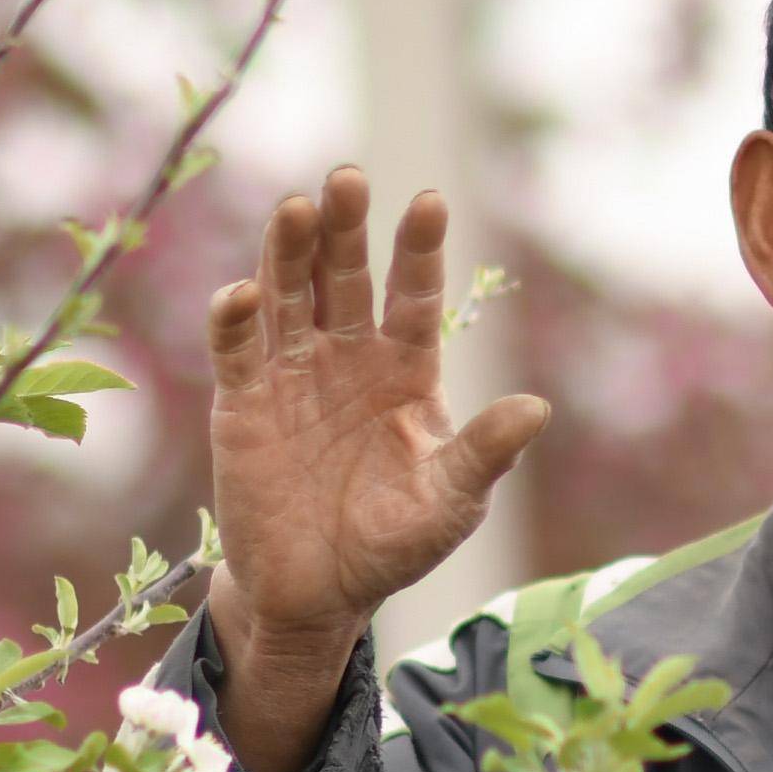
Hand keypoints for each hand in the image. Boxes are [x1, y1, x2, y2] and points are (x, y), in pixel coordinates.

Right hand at [204, 168, 551, 771]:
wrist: (318, 593)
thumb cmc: (391, 543)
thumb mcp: (450, 504)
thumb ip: (484, 455)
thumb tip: (537, 409)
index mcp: (405, 368)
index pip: (413, 294)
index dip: (418, 249)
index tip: (430, 200)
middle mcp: (346, 356)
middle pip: (344, 276)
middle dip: (345, 229)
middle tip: (347, 178)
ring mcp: (291, 374)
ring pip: (288, 296)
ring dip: (287, 252)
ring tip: (295, 207)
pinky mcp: (242, 404)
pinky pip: (238, 352)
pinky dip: (235, 321)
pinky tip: (242, 291)